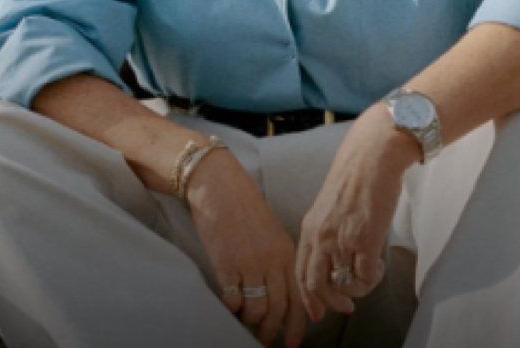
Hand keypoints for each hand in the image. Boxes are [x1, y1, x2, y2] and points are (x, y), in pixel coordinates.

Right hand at [185, 149, 306, 347]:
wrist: (219, 187)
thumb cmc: (245, 209)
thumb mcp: (272, 233)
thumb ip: (280, 260)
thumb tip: (283, 291)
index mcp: (287, 252)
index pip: (300, 295)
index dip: (299, 323)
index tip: (294, 342)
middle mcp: (272, 260)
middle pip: (280, 307)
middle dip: (274, 330)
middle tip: (266, 342)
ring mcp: (249, 263)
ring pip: (257, 307)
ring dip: (253, 323)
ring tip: (247, 327)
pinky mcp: (226, 264)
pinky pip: (234, 299)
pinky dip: (233, 309)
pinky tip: (231, 308)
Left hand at [295, 110, 419, 321]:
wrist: (373, 157)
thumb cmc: (355, 178)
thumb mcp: (329, 207)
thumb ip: (326, 232)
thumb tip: (335, 260)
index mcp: (309, 228)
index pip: (300, 272)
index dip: (307, 298)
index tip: (317, 312)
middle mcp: (321, 236)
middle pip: (315, 285)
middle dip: (329, 303)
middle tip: (345, 307)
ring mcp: (342, 238)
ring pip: (342, 284)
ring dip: (356, 291)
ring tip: (366, 281)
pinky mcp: (365, 239)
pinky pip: (365, 276)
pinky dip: (372, 280)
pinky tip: (378, 266)